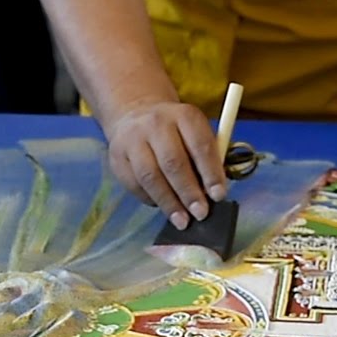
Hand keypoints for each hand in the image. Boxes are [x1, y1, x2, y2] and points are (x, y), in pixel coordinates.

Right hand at [104, 100, 227, 230]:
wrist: (136, 115)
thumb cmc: (176, 132)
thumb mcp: (195, 133)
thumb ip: (206, 159)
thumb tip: (211, 194)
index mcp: (184, 115)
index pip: (200, 145)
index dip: (211, 173)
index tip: (218, 196)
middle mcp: (157, 123)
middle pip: (173, 162)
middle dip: (189, 192)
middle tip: (200, 213)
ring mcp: (133, 139)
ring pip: (151, 176)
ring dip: (169, 202)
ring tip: (182, 221)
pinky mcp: (118, 157)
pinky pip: (135, 184)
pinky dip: (151, 200)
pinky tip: (164, 208)